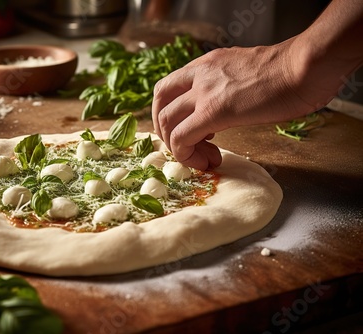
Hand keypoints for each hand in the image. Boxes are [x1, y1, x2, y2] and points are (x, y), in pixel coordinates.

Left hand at [152, 39, 333, 169]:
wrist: (308, 67)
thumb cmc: (290, 72)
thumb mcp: (246, 74)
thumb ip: (227, 88)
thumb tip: (226, 109)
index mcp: (206, 64)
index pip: (168, 88)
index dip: (171, 113)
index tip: (192, 131)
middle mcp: (199, 74)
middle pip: (160, 103)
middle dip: (166, 131)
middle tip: (187, 147)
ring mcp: (204, 91)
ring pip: (166, 122)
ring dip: (178, 147)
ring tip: (204, 157)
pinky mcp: (213, 111)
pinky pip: (182, 137)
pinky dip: (187, 155)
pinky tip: (209, 159)